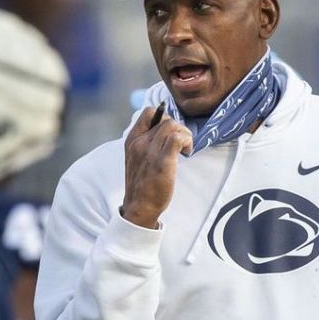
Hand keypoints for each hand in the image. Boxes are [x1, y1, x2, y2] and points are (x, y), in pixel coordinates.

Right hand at [121, 104, 192, 228]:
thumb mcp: (138, 158)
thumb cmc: (142, 184)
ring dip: (184, 135)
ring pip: (173, 125)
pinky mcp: (162, 161)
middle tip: (180, 145)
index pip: (149, 112)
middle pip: (165, 119)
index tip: (170, 133)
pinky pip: (178, 138)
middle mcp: (139, 142)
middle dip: (178, 128)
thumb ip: (146, 143)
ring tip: (184, 150)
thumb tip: (166, 130)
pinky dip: (187, 142)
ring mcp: (149, 151)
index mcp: (132, 140)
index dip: (164, 117)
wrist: (139, 207)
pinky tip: (186, 153)